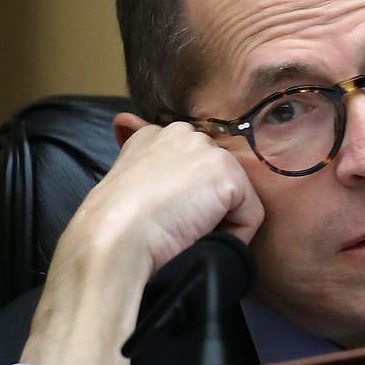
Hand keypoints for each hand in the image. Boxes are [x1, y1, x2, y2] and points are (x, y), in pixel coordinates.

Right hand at [20, 116, 263, 364]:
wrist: (114, 238)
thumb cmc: (113, 224)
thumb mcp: (125, 184)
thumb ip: (140, 161)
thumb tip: (126, 126)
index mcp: (154, 135)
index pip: (192, 164)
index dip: (187, 196)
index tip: (166, 216)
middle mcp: (184, 134)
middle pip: (217, 181)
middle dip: (206, 207)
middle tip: (176, 227)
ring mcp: (208, 152)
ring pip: (235, 199)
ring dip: (218, 223)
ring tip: (183, 232)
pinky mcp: (229, 177)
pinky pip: (250, 216)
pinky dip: (235, 237)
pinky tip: (201, 237)